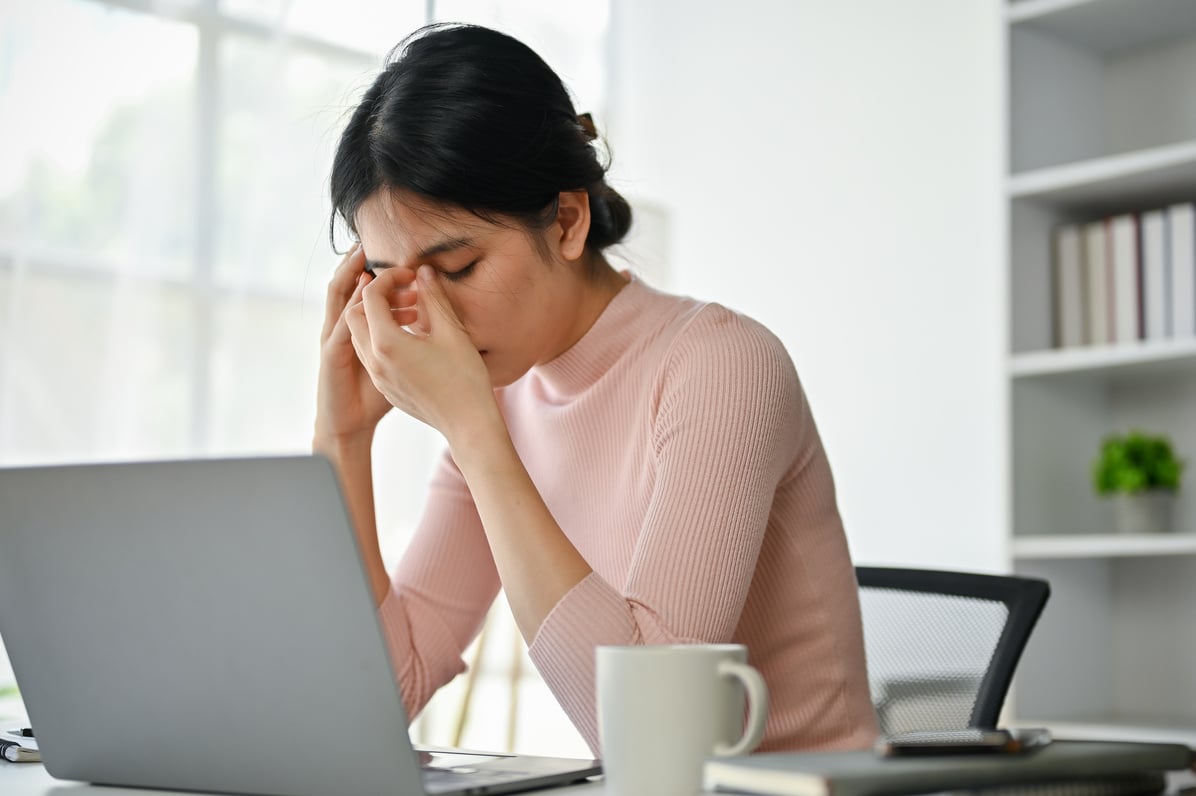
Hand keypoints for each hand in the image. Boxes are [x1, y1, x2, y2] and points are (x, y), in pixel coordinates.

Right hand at [314, 244, 414, 442]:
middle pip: (346, 290)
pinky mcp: (331, 357)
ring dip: (351, 280)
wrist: (349, 427)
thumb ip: (411, 332)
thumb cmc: (375, 397)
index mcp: (363, 331)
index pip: (369, 295)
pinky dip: (350, 307)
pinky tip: (361, 294)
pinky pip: (339, 325)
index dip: (386, 279)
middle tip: (373, 250)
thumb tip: (426, 307)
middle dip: (357, 267)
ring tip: (362, 260)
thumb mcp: (402, 360)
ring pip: (338, 302)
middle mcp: (345, 332)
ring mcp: (335, 343)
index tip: (409, 270)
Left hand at [346, 265, 497, 440]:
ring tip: (410, 314)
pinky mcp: (386, 388)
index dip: (389, 278)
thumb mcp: (452, 332)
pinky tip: (411, 339)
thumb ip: (434, 298)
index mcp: (387, 343)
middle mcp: (375, 360)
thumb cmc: (464, 379)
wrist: (467, 424)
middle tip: (404, 293)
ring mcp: (379, 377)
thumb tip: (424, 272)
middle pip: (355, 315)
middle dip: (375, 298)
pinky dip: (381, 339)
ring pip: (360, 336)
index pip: (371, 296)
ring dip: (377, 319)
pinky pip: (371, 356)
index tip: (410, 276)